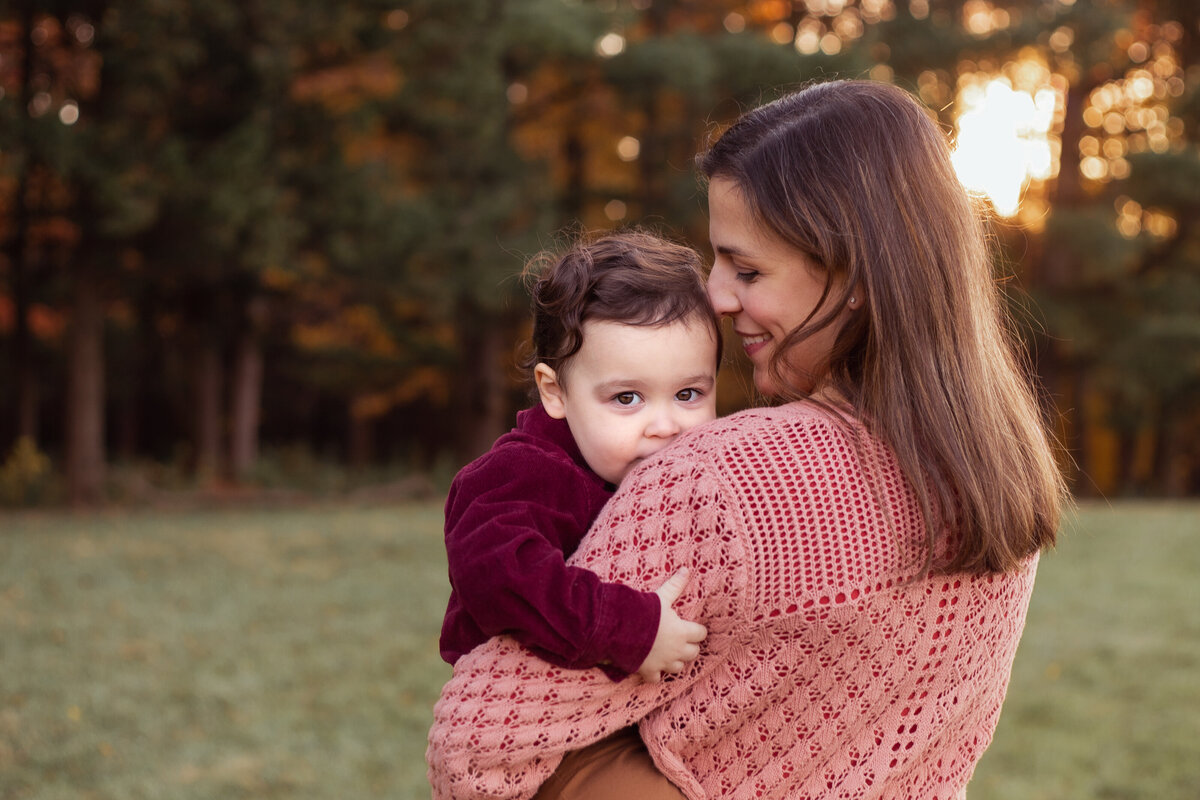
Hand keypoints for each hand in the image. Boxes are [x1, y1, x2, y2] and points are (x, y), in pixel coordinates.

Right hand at [636, 568, 706, 682]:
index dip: (697, 630)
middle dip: (688, 647)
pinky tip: (652, 666)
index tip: (691, 626)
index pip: (701, 634)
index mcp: (683, 632)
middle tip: (680, 639)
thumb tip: (687, 569)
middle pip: (693, 653)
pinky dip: (656, 674)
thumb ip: (675, 585)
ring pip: (678, 668)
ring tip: (668, 652)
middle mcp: (676, 651)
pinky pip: (657, 678)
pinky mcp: (649, 671)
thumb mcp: (661, 597)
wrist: (620, 631)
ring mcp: (663, 663)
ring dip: (675, 661)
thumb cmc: (644, 612)